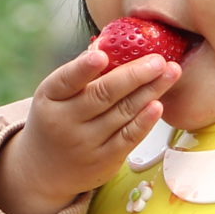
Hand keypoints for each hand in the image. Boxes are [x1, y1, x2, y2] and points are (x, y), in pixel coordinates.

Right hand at [0, 45, 180, 213]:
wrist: (44, 171)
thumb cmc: (56, 119)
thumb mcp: (56, 96)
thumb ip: (81, 73)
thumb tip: (112, 43)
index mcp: (50, 97)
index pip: (66, 80)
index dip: (83, 68)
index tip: (101, 55)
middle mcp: (65, 121)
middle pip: (103, 94)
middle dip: (135, 75)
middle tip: (158, 60)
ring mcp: (85, 142)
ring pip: (122, 113)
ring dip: (150, 91)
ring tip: (170, 73)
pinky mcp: (104, 160)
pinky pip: (129, 137)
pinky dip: (145, 121)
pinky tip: (158, 104)